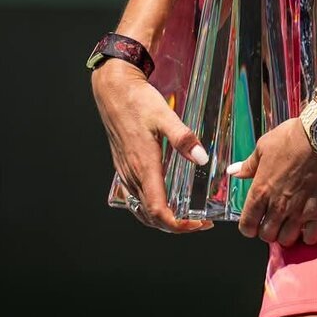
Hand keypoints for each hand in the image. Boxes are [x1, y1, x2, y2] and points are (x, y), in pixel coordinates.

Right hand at [91, 58, 212, 232]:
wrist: (113, 91)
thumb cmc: (138, 102)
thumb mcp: (165, 116)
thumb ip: (183, 138)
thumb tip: (202, 158)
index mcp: (143, 166)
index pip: (157, 210)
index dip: (177, 225)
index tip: (197, 225)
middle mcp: (132, 174)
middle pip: (150, 216)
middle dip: (175, 226)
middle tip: (199, 222)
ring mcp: (125, 172)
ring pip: (141, 209)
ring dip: (162, 219)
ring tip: (185, 216)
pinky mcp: (123, 166)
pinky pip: (135, 197)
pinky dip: (150, 207)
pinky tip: (164, 198)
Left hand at [231, 118, 316, 245]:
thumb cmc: (292, 137)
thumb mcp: (264, 146)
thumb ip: (249, 164)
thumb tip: (232, 172)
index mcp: (260, 191)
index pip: (247, 225)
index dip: (249, 227)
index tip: (255, 221)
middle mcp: (277, 206)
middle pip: (267, 235)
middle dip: (269, 230)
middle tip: (276, 219)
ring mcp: (298, 212)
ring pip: (287, 239)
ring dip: (288, 233)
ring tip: (293, 222)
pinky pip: (311, 237)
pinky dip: (308, 235)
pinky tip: (309, 224)